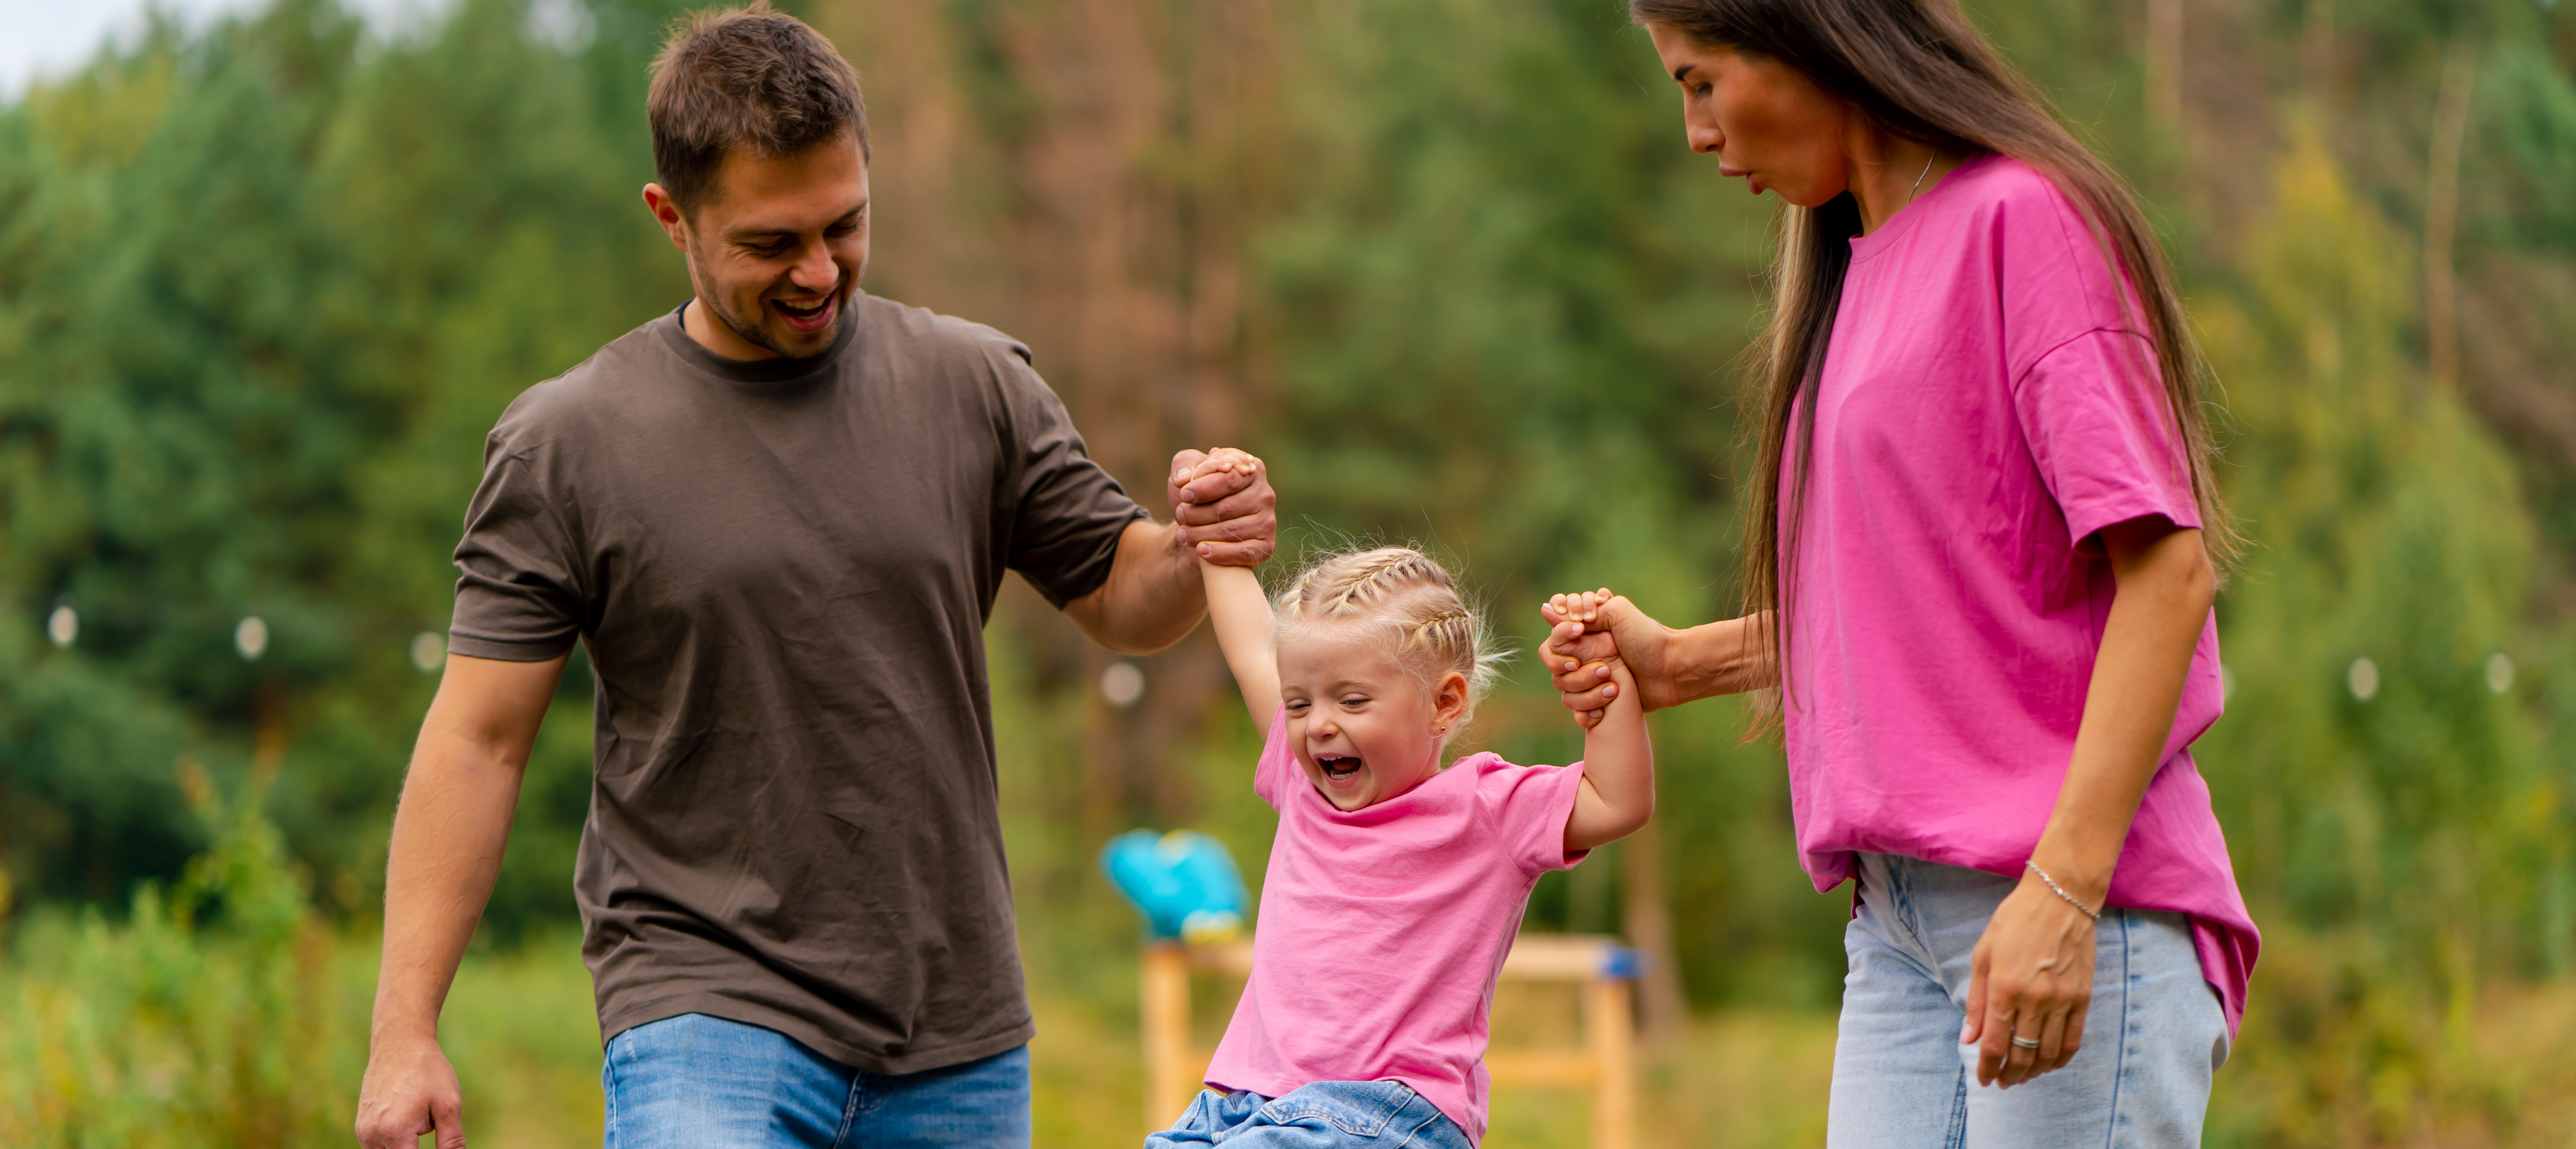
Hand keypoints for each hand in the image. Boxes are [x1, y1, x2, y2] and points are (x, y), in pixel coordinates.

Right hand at [354, 1030, 465, 1147]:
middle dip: (414, 1147)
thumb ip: (451, 1141)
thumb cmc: (428, 1072)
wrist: (399, 1043)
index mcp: (395, 1132)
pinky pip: (377, 1146)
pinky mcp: (360, 1126)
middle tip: (425, 1118)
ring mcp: (362, 1131)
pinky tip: (405, 1113)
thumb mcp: (448, 1105)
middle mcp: (372, 1135)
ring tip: (416, 1114)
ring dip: (403, 1146)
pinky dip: (393, 1140)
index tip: (430, 1129)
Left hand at [1168, 447, 1275, 566]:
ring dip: (1201, 534)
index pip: (1230, 478)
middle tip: (1180, 515)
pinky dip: (1220, 553)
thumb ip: (1183, 464)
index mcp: (1250, 471)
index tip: (1184, 494)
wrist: (1199, 530)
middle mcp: (1265, 494)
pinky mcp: (1266, 546)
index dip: (1205, 488)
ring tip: (1183, 534)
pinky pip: (1244, 552)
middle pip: (1228, 507)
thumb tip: (1183, 479)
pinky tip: (1202, 550)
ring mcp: (1268, 521)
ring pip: (1232, 531)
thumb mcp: (1186, 473)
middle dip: (1197, 513)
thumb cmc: (1196, 498)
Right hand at [1539, 590, 1678, 726]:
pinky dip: (1587, 714)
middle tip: (1604, 668)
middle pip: (1556, 669)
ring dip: (1588, 692)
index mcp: (1584, 637)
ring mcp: (1589, 682)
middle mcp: (1583, 659)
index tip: (1580, 633)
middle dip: (1577, 672)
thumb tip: (1549, 610)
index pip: (1553, 640)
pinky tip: (1602, 712)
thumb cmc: (1648, 639)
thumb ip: (1586, 608)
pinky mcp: (1598, 703)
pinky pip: (1577, 714)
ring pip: (1566, 693)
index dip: (1561, 638)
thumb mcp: (1619, 611)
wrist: (1672, 670)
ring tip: (1614, 688)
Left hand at [1961, 872, 2100, 1088]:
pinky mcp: (2083, 998)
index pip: (1994, 1045)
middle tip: (2002, 1082)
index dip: (1987, 1068)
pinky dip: (2061, 1059)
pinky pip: (2074, 1041)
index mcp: (2004, 988)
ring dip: (2034, 1072)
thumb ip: (1977, 1002)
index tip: (1983, 1079)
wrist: (2059, 899)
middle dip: (2009, 1075)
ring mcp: (2063, 1001)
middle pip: (2022, 1055)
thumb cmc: (2014, 922)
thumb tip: (1969, 1039)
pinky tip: (2049, 1064)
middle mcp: (2034, 999)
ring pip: (2049, 1054)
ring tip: (2023, 1076)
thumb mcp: (1983, 956)